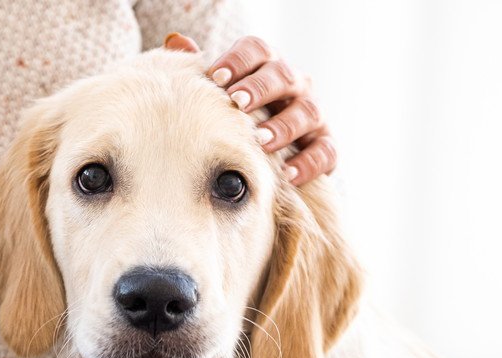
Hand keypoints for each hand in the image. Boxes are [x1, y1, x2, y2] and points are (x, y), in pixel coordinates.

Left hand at [164, 33, 334, 185]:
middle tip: (237, 101)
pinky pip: (325, 151)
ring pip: (307, 112)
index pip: (257, 50)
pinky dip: (308, 163)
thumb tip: (176, 41)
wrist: (269, 158)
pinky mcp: (325, 147)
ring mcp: (313, 116)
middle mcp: (294, 86)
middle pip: (283, 76)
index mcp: (266, 68)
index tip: (217, 77)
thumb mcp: (218, 96)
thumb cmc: (235, 120)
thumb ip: (200, 70)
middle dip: (260, 87)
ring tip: (260, 140)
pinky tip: (287, 173)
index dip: (239, 60)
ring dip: (283, 126)